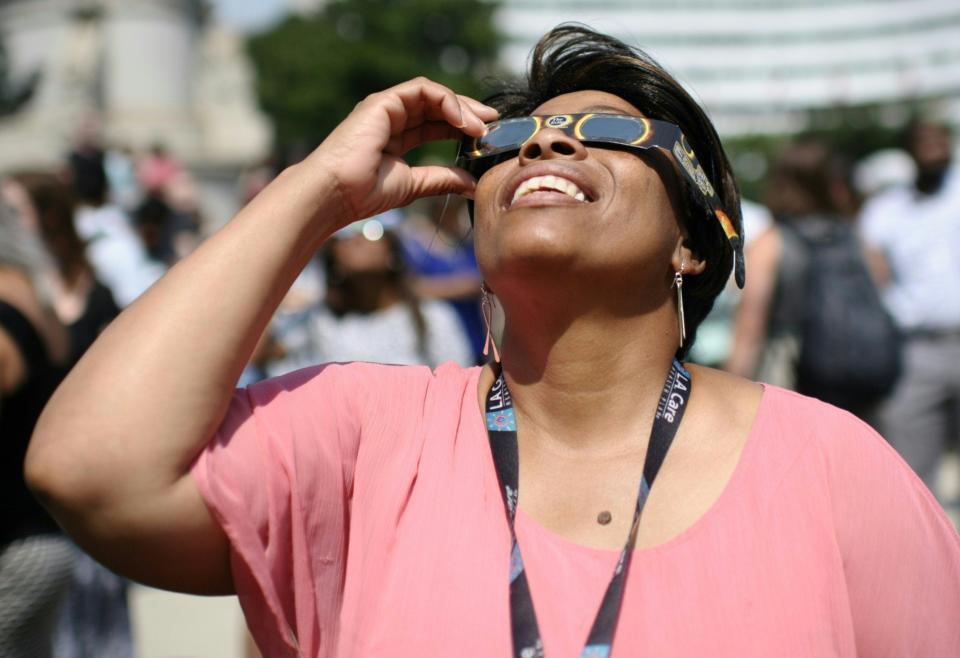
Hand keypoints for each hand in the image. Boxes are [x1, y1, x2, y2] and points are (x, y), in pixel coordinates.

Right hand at [305, 77, 497, 223]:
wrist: (335, 194)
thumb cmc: (363, 194)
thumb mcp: (414, 185)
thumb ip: (442, 179)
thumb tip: (473, 183)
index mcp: (395, 136)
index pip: (436, 124)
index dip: (462, 128)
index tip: (486, 139)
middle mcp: (391, 117)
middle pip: (438, 106)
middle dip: (468, 114)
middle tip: (494, 126)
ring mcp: (386, 107)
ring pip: (433, 95)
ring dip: (462, 107)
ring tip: (481, 127)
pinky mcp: (383, 102)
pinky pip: (422, 91)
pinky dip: (446, 102)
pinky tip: (462, 122)